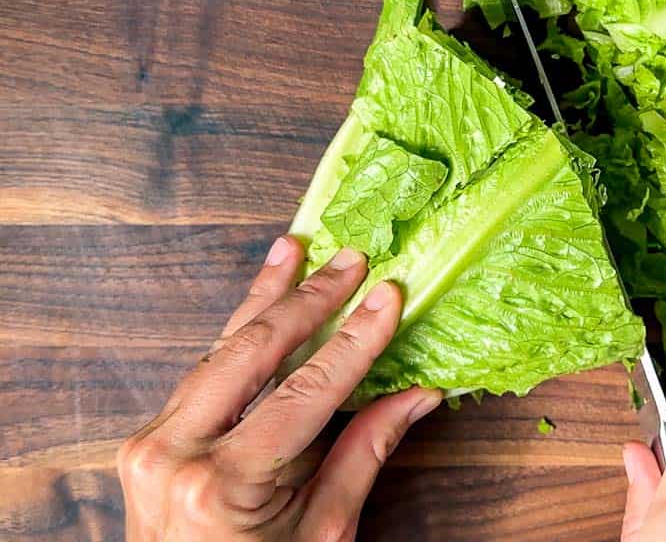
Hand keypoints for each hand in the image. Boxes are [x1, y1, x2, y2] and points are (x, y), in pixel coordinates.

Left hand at [118, 237, 440, 540]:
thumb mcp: (323, 533)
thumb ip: (365, 454)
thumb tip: (418, 395)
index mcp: (222, 483)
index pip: (307, 390)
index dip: (355, 338)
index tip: (388, 294)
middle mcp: (175, 453)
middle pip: (252, 351)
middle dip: (307, 298)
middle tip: (350, 258)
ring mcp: (152, 444)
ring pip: (218, 350)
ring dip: (262, 299)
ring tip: (293, 251)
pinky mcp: (148, 440)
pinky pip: (201, 374)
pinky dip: (236, 336)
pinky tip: (261, 304)